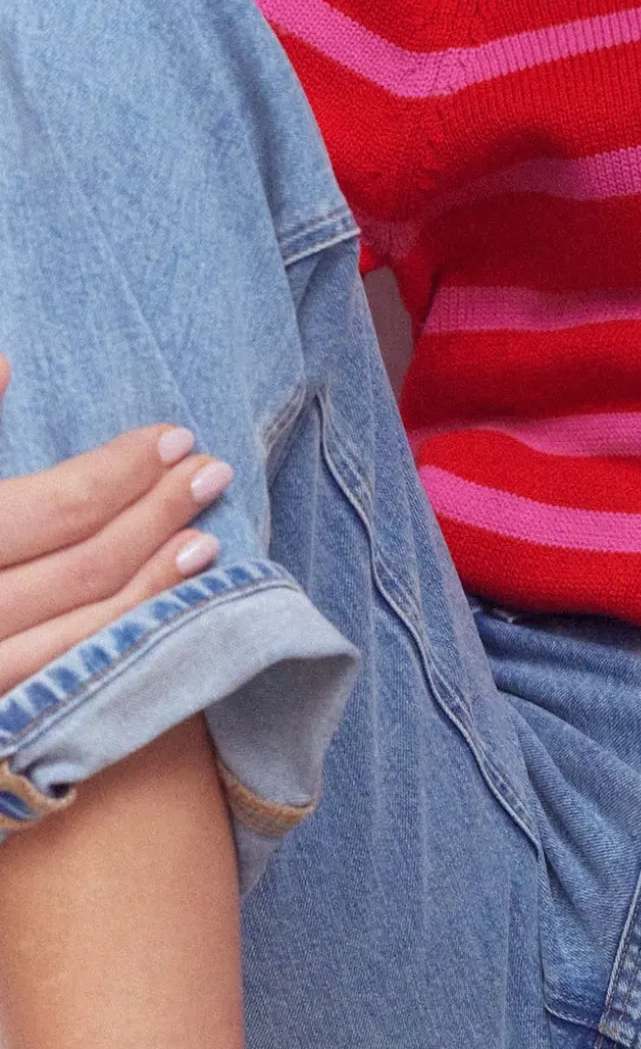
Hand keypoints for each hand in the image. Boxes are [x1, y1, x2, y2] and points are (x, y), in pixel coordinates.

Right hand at [0, 352, 230, 697]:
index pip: (53, 509)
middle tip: (212, 472)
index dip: (119, 472)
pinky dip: (125, 642)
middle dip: (156, 515)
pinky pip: (69, 686)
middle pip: (81, 566)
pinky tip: (166, 609)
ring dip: (156, 582)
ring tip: (208, 537)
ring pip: (85, 630)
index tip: (174, 437)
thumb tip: (8, 362)